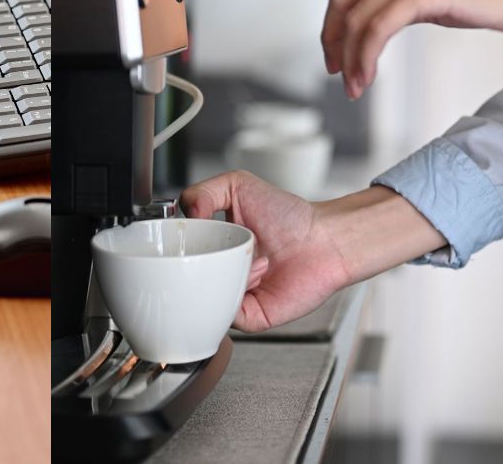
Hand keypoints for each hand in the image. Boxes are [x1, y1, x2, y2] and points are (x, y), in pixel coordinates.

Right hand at [181, 171, 349, 331]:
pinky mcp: (252, 316)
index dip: (177, 249)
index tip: (181, 239)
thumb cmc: (290, 217)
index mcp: (214, 248)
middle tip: (209, 251)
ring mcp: (235, 296)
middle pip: (187, 282)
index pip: (181, 256)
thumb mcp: (238, 185)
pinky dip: (235, 296)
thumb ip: (203, 191)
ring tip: (248, 258)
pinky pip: (228, 316)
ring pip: (207, 299)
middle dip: (192, 268)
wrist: (325, 240)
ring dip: (222, 278)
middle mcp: (222, 273)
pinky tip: (257, 274)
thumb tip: (184, 213)